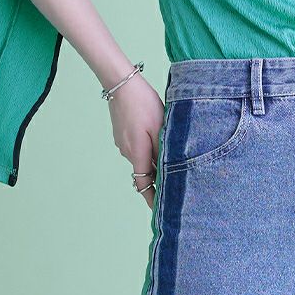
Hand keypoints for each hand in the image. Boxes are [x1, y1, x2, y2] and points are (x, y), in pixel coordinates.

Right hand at [106, 71, 164, 209]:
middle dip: (156, 174)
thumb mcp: (160, 126)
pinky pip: (135, 146)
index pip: (143, 185)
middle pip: (144, 170)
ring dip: (151, 157)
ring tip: (166, 147)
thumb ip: (162, 150)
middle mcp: (127, 151)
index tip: (159, 211)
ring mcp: (122, 142)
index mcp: (137, 152)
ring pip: (140, 157)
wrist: (122, 84)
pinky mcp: (120, 134)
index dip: (151, 198)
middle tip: (174, 175)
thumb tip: (167, 169)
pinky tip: (153, 134)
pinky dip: (145, 146)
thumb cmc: (144, 103)